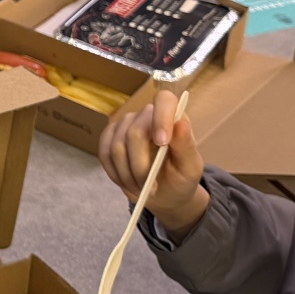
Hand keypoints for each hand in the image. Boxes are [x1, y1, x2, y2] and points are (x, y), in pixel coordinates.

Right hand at [99, 89, 208, 237]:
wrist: (164, 193)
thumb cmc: (180, 178)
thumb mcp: (190, 167)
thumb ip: (186, 145)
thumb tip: (181, 122)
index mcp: (171, 118)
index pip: (164, 100)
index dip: (161, 118)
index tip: (162, 143)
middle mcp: (145, 116)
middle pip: (134, 133)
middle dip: (140, 167)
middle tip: (151, 189)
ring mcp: (124, 125)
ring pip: (117, 147)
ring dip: (127, 175)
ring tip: (140, 189)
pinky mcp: (108, 137)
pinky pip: (104, 154)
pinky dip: (115, 174)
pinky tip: (127, 183)